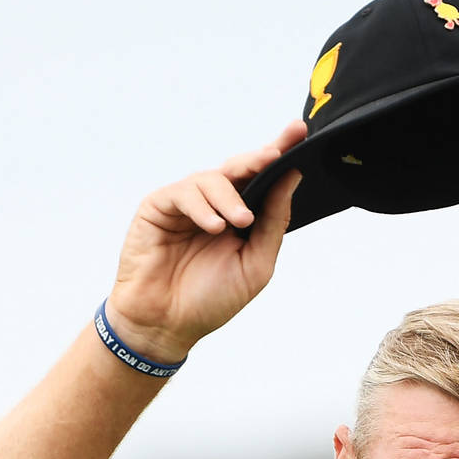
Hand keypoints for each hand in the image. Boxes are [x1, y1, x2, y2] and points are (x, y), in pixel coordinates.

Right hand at [106, 120, 307, 362]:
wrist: (166, 325)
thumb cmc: (209, 300)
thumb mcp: (256, 264)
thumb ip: (274, 222)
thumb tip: (291, 178)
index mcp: (240, 215)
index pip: (262, 178)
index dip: (279, 152)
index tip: (299, 132)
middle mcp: (214, 204)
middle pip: (239, 168)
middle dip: (259, 158)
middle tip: (274, 155)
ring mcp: (185, 204)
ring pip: (212, 178)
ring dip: (230, 197)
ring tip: (239, 222)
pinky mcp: (158, 207)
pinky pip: (183, 192)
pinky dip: (201, 207)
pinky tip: (213, 226)